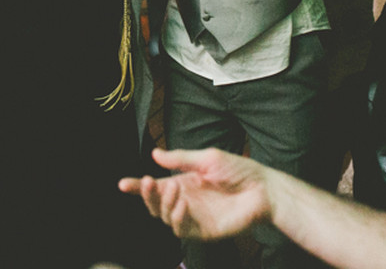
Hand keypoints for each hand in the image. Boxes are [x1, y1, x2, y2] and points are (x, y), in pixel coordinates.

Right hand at [118, 148, 271, 238]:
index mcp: (184, 183)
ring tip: (171, 188)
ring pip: (164, 217)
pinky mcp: (203, 231)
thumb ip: (180, 158)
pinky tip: (181, 203)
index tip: (122, 184)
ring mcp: (193, 217)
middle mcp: (185, 201)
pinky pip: (181, 229)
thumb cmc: (239, 171)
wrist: (262, 189)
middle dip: (146, 194)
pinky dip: (176, 217)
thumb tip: (155, 154)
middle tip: (147, 181)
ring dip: (162, 203)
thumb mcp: (207, 158)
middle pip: (155, 204)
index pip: (156, 187)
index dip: (138, 187)